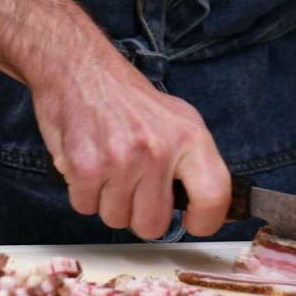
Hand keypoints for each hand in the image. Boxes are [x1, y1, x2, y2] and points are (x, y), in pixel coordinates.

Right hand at [29, 47, 232, 240]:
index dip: (206, 221)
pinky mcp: (86, 167)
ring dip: (109, 201)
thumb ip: (195, 162)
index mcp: (190, 138)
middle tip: (133, 187)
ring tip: (109, 167)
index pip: (214, 196)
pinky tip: (90, 164)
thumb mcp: (179, 120)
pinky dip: (83, 192)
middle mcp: (159, 150)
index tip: (193, 223)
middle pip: (154, 225)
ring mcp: (122, 160)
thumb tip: (209, 205)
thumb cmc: (130, 100)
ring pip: (116, 219)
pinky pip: (86, 207)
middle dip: (139, 215)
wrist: (81, 70)